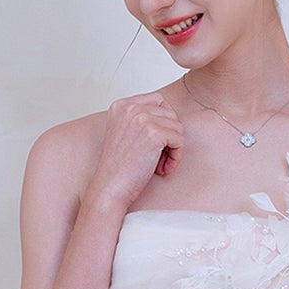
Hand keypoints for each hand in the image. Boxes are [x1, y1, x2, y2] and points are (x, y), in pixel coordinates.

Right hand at [88, 91, 184, 209]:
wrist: (109, 188)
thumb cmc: (118, 168)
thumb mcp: (124, 134)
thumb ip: (141, 120)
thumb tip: (172, 118)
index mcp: (121, 105)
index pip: (158, 100)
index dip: (164, 121)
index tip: (159, 142)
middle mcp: (130, 107)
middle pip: (170, 113)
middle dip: (170, 136)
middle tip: (160, 158)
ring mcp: (142, 119)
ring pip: (177, 126)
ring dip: (174, 148)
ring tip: (161, 164)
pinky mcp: (154, 133)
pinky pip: (179, 140)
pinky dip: (176, 156)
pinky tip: (163, 169)